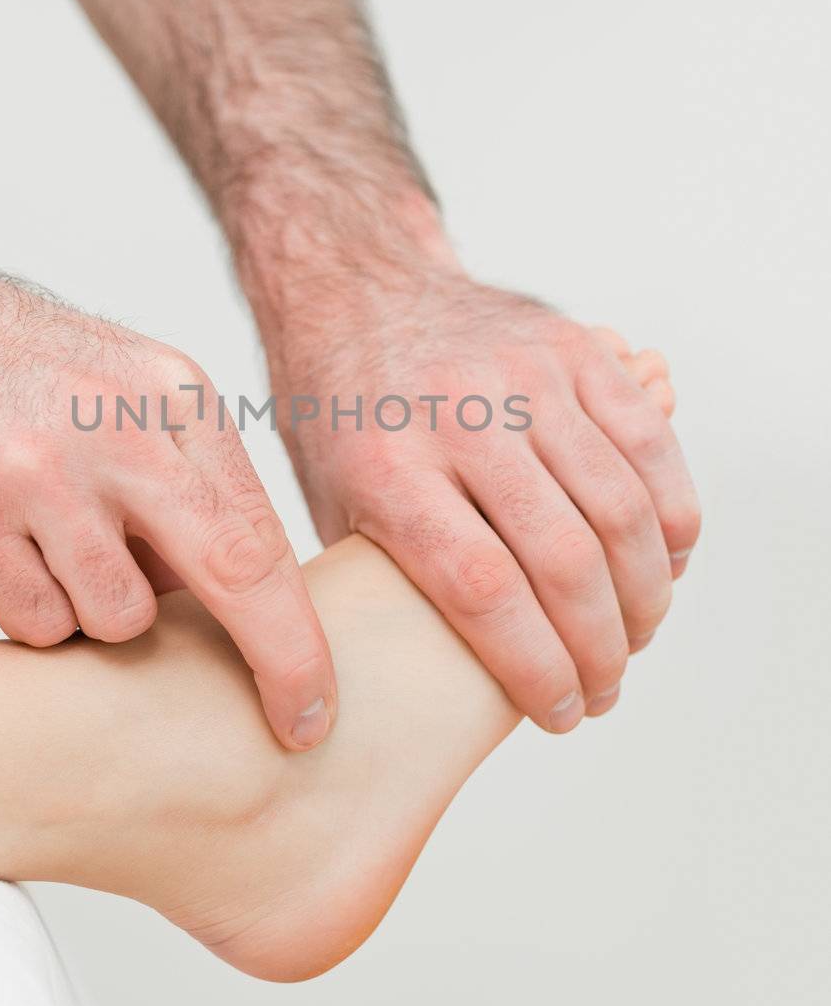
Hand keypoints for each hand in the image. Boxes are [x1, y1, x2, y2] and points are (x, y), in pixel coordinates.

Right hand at [0, 247, 334, 749]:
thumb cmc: (30, 374)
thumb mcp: (135, 392)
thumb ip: (194, 485)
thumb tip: (246, 605)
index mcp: (174, 398)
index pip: (261, 534)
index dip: (298, 635)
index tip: (316, 702)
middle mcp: (116, 432)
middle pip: (227, 574)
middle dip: (275, 661)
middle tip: (296, 725)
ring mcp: (37, 477)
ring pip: (116, 619)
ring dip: (99, 609)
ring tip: (61, 546)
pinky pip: (35, 623)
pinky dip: (33, 607)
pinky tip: (11, 548)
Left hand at [263, 264, 699, 731]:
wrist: (359, 291)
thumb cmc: (343, 423)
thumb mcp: (330, 508)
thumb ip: (384, 588)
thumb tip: (432, 693)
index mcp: (387, 468)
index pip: (484, 590)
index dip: (536, 668)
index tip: (560, 714)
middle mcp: (460, 416)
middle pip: (564, 557)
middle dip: (601, 648)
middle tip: (604, 690)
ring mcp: (522, 375)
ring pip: (620, 507)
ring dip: (646, 593)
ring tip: (636, 637)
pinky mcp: (572, 348)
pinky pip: (648, 443)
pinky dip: (674, 514)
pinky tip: (666, 562)